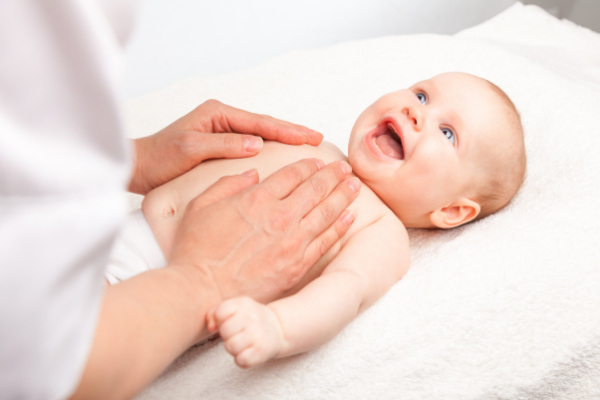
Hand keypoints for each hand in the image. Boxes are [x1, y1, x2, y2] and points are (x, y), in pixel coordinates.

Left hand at [129, 99, 323, 193]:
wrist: (140, 167)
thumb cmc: (161, 158)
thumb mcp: (192, 150)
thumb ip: (225, 145)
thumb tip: (257, 143)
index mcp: (217, 114)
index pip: (260, 122)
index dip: (287, 130)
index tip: (310, 136)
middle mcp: (222, 118)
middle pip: (264, 124)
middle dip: (291, 131)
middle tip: (317, 138)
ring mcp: (221, 130)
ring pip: (259, 133)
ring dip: (282, 138)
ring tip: (306, 143)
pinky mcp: (220, 143)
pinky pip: (250, 143)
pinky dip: (268, 147)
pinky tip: (280, 155)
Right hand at [168, 158, 359, 305]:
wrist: (200, 292)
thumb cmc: (195, 251)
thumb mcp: (200, 206)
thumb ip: (228, 184)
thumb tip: (252, 174)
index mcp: (256, 199)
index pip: (292, 174)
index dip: (308, 165)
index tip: (318, 161)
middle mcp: (279, 217)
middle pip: (315, 189)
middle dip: (333, 175)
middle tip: (345, 169)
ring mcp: (292, 242)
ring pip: (326, 212)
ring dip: (343, 196)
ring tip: (354, 186)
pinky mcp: (297, 265)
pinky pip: (326, 241)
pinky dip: (340, 227)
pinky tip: (349, 216)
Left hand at [207, 297, 283, 367]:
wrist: (278, 328)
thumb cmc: (249, 319)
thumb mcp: (234, 308)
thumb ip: (215, 313)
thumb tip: (211, 327)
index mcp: (243, 303)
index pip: (220, 313)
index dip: (221, 320)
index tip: (230, 321)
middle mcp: (252, 317)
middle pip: (224, 331)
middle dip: (227, 335)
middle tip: (237, 333)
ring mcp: (258, 335)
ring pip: (231, 347)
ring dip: (233, 348)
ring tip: (242, 343)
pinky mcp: (262, 352)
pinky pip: (241, 361)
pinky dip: (241, 359)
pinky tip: (248, 351)